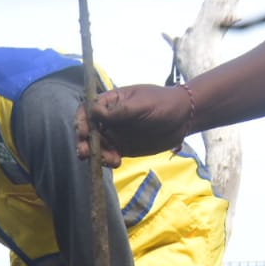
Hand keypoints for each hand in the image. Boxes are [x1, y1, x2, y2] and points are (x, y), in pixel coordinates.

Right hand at [75, 84, 192, 167]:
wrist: (184, 118)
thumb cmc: (163, 104)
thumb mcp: (141, 105)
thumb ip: (118, 111)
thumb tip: (94, 111)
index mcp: (110, 103)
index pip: (87, 111)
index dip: (81, 122)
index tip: (83, 133)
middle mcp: (108, 119)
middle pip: (87, 132)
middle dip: (84, 143)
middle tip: (86, 154)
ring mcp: (114, 134)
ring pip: (96, 146)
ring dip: (97, 155)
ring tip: (109, 160)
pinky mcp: (121, 148)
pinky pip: (108, 156)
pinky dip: (108, 161)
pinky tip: (116, 162)